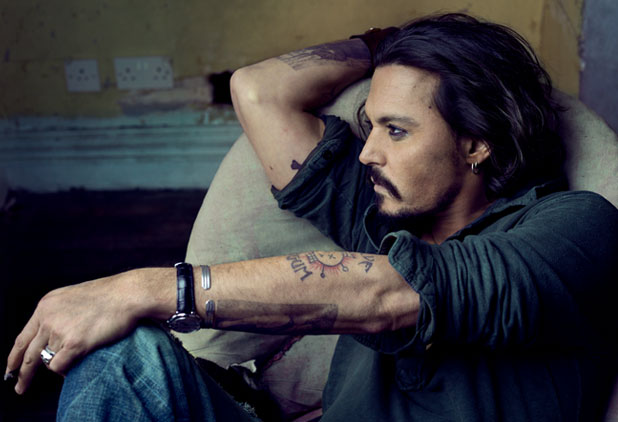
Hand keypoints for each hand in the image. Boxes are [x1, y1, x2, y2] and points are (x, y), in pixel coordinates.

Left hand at [5, 271, 146, 393]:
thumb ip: (59, 315)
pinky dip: (67, 370)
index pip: (23, 337)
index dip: (14, 356)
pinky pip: (60, 366)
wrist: (128, 294)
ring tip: (76, 358)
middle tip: (20, 387)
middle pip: (29, 354)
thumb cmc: (110, 295)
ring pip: (49, 360)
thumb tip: (53, 339)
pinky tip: (76, 366)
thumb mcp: (74, 298)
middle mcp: (48, 318)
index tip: (10, 369)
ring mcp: (60, 331)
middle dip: (23, 374)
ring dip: (61, 363)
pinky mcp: (74, 343)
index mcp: (46, 305)